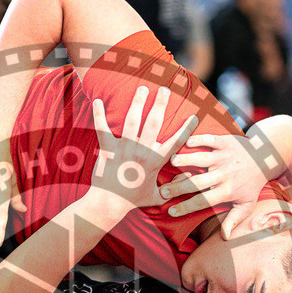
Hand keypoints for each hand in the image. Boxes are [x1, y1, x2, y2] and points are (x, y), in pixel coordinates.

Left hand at [89, 85, 197, 213]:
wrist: (109, 204)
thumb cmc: (132, 200)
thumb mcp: (155, 197)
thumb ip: (170, 190)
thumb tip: (184, 186)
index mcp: (155, 161)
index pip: (176, 142)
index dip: (187, 129)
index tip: (194, 115)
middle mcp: (142, 152)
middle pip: (154, 123)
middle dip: (160, 104)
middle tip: (164, 89)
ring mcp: (124, 149)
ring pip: (132, 120)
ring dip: (138, 102)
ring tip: (142, 88)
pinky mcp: (108, 149)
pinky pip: (102, 128)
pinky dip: (99, 114)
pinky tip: (97, 100)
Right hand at [162, 132, 268, 237]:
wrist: (266, 158)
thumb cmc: (251, 185)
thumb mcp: (246, 205)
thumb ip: (234, 220)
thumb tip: (224, 238)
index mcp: (228, 191)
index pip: (203, 201)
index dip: (186, 207)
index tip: (170, 211)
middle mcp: (225, 174)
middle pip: (197, 182)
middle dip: (179, 187)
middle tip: (162, 191)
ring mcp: (224, 157)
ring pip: (202, 158)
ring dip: (186, 159)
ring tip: (170, 162)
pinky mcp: (225, 141)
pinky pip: (210, 139)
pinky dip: (198, 140)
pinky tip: (186, 142)